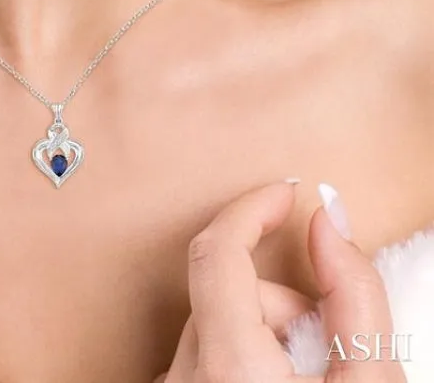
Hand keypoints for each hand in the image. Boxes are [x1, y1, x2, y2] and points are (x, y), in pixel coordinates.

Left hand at [158, 181, 406, 382]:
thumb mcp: (370, 382)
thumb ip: (353, 293)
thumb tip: (327, 217)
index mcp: (228, 368)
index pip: (217, 251)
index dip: (253, 208)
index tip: (286, 190)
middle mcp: (183, 379)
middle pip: (226, 294)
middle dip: (283, 304)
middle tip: (328, 353)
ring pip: (213, 322)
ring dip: (262, 334)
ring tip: (305, 380)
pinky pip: (199, 353)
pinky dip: (236, 357)